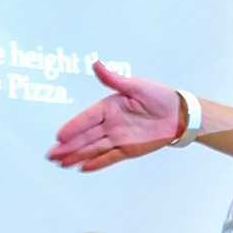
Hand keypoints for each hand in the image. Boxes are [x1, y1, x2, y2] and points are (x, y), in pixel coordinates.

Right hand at [47, 61, 181, 170]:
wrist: (181, 114)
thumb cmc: (160, 96)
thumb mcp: (137, 86)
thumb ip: (115, 80)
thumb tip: (96, 64)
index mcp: (110, 106)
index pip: (87, 118)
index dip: (74, 127)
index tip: (59, 136)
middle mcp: (111, 123)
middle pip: (86, 136)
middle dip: (69, 146)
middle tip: (51, 154)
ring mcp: (119, 137)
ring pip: (94, 148)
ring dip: (77, 155)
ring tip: (60, 163)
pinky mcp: (129, 149)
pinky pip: (110, 157)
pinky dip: (98, 162)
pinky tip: (82, 168)